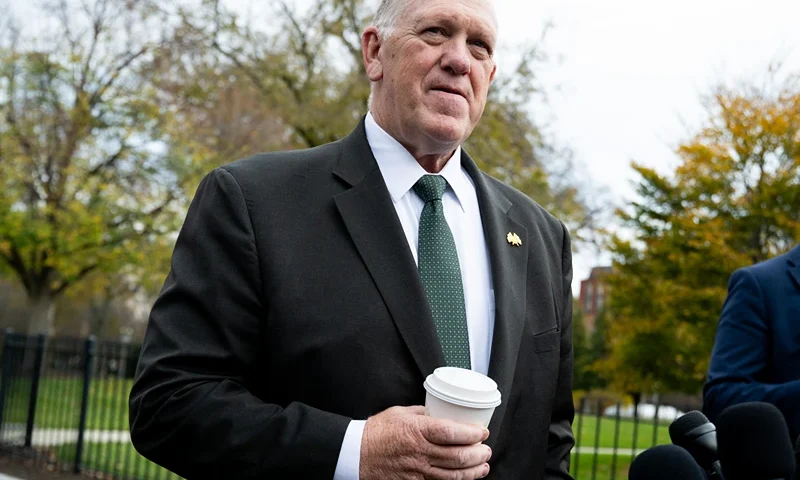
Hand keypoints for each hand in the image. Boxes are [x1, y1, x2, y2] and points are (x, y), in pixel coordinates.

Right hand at [359, 406, 491, 479]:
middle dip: (478, 454)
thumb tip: (441, 412)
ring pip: (454, 475)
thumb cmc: (377, 432)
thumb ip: (423, 413)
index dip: (473, 434)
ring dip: (473, 471)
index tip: (482, 432)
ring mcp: (417, 471)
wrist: (355, 454)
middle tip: (486, 449)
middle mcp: (420, 452)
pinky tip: (464, 478)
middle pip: (458, 456)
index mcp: (417, 430)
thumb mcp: (401, 413)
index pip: (453, 433)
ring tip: (483, 465)